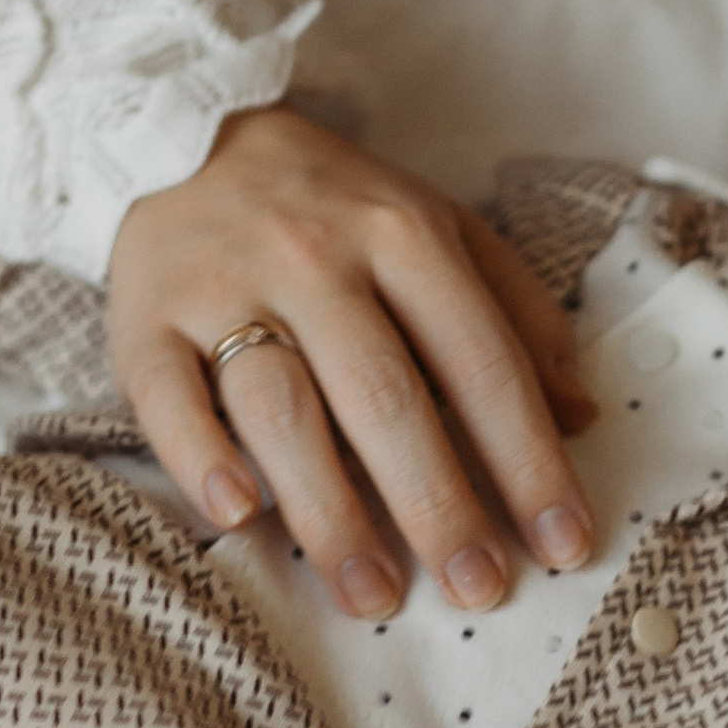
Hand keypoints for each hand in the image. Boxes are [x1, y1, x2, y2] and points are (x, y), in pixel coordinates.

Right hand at [107, 107, 599, 622]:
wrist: (189, 134)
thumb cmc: (335, 206)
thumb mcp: (439, 228)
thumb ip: (516, 315)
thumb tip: (582, 414)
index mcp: (402, 232)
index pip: (479, 358)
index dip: (527, 456)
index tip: (564, 541)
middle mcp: (314, 256)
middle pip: (384, 394)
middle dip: (438, 503)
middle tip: (477, 589)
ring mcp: (224, 285)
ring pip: (281, 407)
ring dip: (330, 508)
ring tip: (375, 592)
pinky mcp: (144, 317)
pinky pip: (167, 396)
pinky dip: (201, 458)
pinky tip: (239, 515)